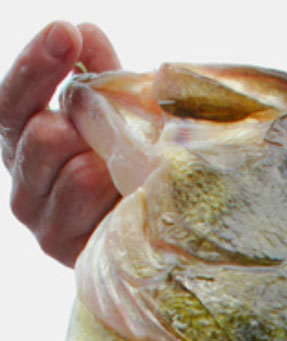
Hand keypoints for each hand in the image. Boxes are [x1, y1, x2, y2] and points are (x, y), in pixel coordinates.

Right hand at [0, 21, 120, 264]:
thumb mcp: (119, 116)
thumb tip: (84, 32)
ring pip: (74, 172)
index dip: (35, 66)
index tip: (65, 34)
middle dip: (85, 124)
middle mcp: (23, 183)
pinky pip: (97, 207)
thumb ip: (99, 74)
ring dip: (110, 164)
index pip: (10, 101)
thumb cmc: (134, 170)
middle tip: (117, 130)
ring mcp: (42, 223)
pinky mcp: (68, 252)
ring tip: (129, 170)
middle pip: (40, 135)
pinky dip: (117, 193)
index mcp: (24, 142)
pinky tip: (128, 195)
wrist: (161, 238)